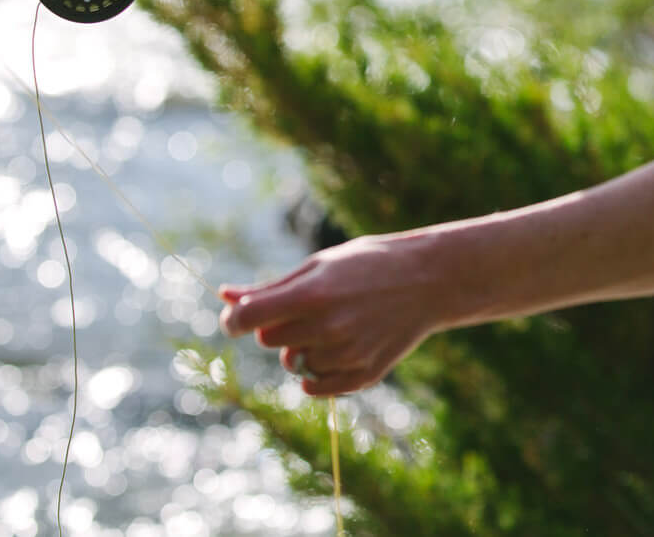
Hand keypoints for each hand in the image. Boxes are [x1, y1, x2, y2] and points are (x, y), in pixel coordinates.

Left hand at [219, 234, 445, 395]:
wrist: (428, 280)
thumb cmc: (367, 265)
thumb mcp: (318, 266)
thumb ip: (271, 287)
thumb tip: (226, 295)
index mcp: (311, 296)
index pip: (247, 319)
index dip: (234, 320)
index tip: (238, 318)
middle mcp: (326, 328)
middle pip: (269, 341)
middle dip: (275, 327)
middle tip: (303, 310)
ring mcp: (346, 355)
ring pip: (293, 364)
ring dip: (300, 348)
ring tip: (331, 324)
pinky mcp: (363, 375)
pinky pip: (315, 387)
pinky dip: (317, 373)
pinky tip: (337, 347)